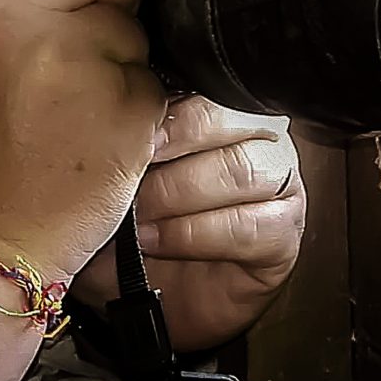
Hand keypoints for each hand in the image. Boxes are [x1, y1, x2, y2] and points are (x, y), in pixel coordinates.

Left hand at [71, 95, 304, 353]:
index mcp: (218, 108)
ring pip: (243, 169)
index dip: (162, 102)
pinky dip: (195, 234)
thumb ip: (116, 139)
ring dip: (179, 193)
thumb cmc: (130, 229)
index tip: (124, 127)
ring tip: (136, 216)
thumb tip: (96, 108)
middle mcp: (257, 138)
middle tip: (131, 167)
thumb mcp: (111, 179)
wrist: (148, 298)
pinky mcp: (284, 234)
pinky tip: (155, 241)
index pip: (204, 83)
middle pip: (231, 116)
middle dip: (176, 140)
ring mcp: (279, 184)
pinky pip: (251, 226)